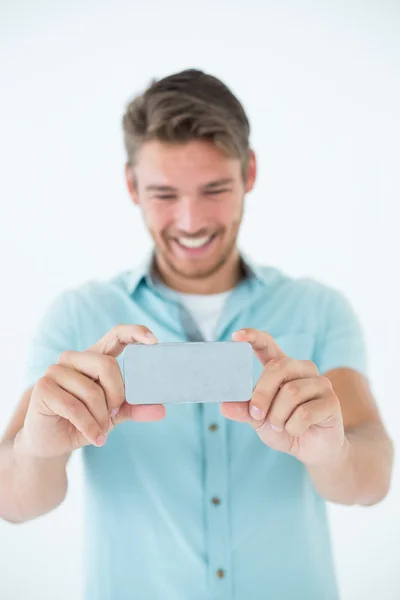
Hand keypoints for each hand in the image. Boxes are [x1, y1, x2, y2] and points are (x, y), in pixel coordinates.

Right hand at [18, 325, 164, 457]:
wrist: (50, 441)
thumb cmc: (83, 421)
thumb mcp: (112, 414)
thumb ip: (134, 407)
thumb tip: (161, 410)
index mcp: (94, 358)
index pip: (117, 335)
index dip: (136, 333)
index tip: (154, 341)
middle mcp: (74, 359)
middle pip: (106, 365)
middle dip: (116, 395)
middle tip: (114, 414)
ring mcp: (55, 371)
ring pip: (91, 390)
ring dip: (100, 417)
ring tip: (100, 430)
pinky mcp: (43, 387)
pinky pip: (74, 407)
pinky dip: (89, 427)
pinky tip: (95, 438)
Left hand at [221, 328, 344, 465]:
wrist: (313, 450)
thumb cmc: (284, 428)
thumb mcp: (259, 420)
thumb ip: (244, 410)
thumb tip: (224, 406)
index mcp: (282, 368)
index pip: (267, 345)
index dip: (253, 337)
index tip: (237, 336)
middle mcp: (302, 369)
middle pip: (278, 368)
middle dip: (262, 394)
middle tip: (256, 415)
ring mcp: (320, 383)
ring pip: (291, 393)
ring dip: (278, 417)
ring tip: (280, 427)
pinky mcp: (332, 401)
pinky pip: (304, 413)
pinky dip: (293, 428)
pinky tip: (296, 431)